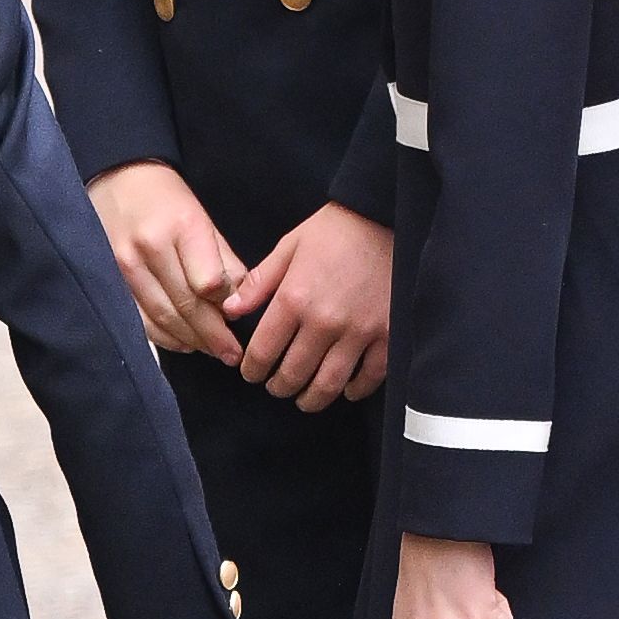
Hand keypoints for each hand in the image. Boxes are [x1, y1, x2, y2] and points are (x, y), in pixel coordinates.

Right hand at [87, 161, 245, 361]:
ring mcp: (126, 266)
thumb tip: (238, 304)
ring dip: (192, 341)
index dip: (226, 306)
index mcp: (182, 227)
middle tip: (234, 356)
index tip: (239, 320)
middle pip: (187, 305)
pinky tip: (184, 344)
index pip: (209, 282)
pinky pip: (140, 319)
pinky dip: (164, 337)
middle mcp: (151, 248)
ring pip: (163, 317)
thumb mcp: (205, 219)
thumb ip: (224, 261)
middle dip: (214, 336)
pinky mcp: (111, 279)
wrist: (119, 179)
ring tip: (214, 353)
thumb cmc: (169, 201)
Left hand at [230, 202, 391, 409]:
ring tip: (305, 400)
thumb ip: (259, 283)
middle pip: (294, 373)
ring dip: (312, 398)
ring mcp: (359, 332)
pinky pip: (369, 376)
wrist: (386, 218)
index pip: (264, 352)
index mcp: (294, 299)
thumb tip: (230, 310)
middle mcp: (324, 321)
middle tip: (277, 388)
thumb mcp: (289, 247)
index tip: (251, 374)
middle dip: (279, 387)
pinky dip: (354, 389)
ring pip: (329, 383)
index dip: (253, 370)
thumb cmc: (334, 231)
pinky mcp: (388, 335)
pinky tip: (346, 390)